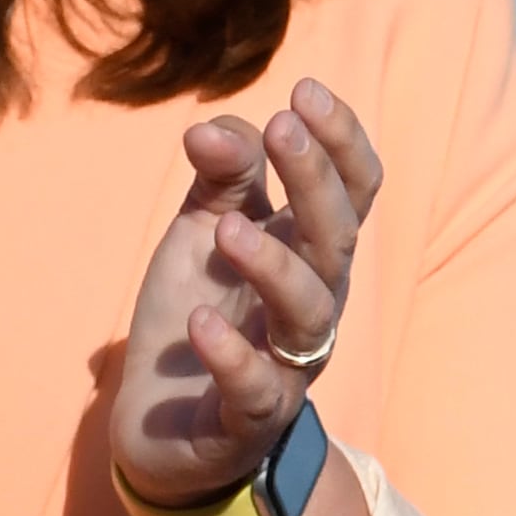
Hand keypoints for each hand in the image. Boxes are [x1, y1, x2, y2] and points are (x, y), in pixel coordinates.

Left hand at [113, 80, 382, 508]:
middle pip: (338, 240)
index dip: (342, 141)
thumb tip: (213, 130)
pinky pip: (256, 390)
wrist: (161, 425)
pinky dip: (233, 356)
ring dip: (275, 266)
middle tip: (282, 128)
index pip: (354, 191)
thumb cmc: (199, 311)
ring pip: (309, 314)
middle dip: (317, 181)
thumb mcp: (205, 229)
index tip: (305, 90)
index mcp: (311, 252)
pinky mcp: (248, 418)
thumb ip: (221, 174)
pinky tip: (198, 325)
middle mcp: (313, 304)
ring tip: (229, 230)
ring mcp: (287, 364)